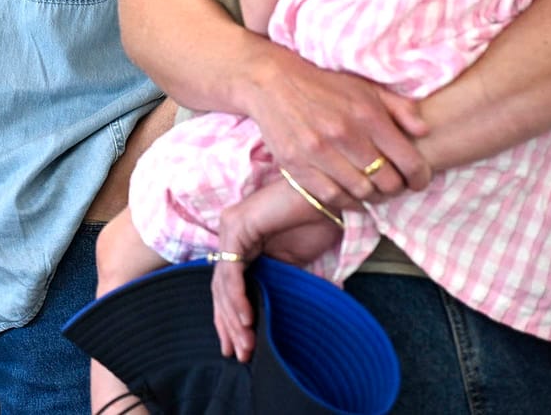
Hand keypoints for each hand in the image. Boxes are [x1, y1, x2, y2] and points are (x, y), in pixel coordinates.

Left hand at [209, 187, 341, 362]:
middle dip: (228, 325)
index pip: (229, 288)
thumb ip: (284, 284)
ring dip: (233, 317)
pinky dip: (237, 296)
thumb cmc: (317, 222)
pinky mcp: (237, 227)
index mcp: (243, 245)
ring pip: (223, 283)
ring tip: (245, 344)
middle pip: (221, 289)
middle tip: (239, 354)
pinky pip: (232, 270)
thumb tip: (288, 317)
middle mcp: (231, 237)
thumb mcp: (297, 263)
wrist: (329, 195)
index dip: (232, 319)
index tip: (240, 348)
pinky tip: (246, 318)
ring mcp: (230, 230)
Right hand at [247, 49, 429, 205]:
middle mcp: (344, 135)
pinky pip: (332, 196)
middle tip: (393, 184)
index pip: (409, 161)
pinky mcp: (297, 165)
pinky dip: (347, 200)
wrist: (272, 82)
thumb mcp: (366, 87)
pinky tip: (350, 192)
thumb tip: (425, 131)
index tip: (418, 180)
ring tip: (372, 188)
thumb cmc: (325, 85)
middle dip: (396, 187)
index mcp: (367, 115)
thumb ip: (400, 108)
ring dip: (372, 195)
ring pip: (362, 192)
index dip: (420, 177)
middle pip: (387, 182)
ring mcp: (318, 152)